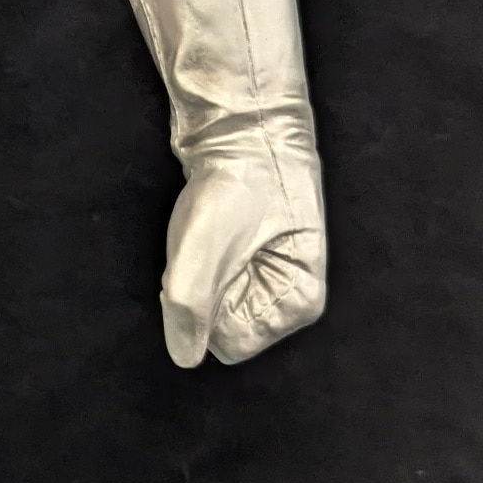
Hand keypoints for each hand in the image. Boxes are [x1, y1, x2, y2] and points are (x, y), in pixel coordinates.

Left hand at [159, 152, 325, 370]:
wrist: (241, 126)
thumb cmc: (233, 186)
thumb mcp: (203, 250)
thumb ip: (189, 310)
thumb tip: (184, 356)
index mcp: (298, 306)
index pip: (230, 344)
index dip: (205, 308)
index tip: (213, 262)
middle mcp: (291, 301)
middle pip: (220, 328)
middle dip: (200, 293)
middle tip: (208, 247)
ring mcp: (271, 280)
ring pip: (210, 306)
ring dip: (195, 276)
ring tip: (209, 236)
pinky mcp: (251, 261)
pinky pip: (208, 282)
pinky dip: (196, 261)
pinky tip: (207, 233)